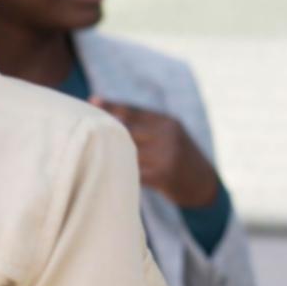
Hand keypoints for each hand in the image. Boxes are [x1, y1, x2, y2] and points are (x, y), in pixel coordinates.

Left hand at [92, 99, 219, 208]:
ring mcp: (165, 155)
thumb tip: (110, 112)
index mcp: (168, 122)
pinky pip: (132, 171)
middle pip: (127, 129)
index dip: (111, 106)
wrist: (204, 184)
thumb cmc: (179, 157)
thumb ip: (146, 126)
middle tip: (82, 125)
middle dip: (105, 128)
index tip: (91, 100)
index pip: (134, 111)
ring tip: (88, 150)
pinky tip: (106, 171)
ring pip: (127, 151)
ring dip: (108, 151)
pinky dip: (119, 170)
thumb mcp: (171, 135)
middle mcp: (168, 136)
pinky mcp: (162, 176)